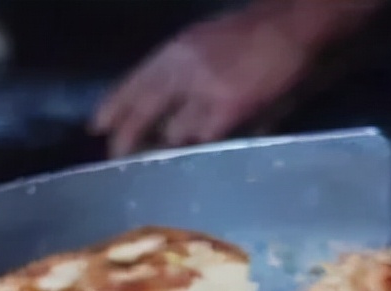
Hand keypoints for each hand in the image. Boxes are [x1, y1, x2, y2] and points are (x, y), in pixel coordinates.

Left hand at [89, 7, 314, 157]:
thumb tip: (168, 106)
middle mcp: (183, 70)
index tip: (96, 127)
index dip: (113, 106)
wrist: (293, 26)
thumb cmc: (255, 32)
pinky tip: (203, 157)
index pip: (134, 81)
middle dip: (127, 137)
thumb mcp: (206, 39)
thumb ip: (185, 68)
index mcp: (176, 49)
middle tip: (116, 157)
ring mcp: (204, 92)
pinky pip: (206, 140)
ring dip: (172, 147)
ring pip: (175, 133)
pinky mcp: (228, 111)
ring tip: (166, 164)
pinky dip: (205, 148)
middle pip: (143, 110)